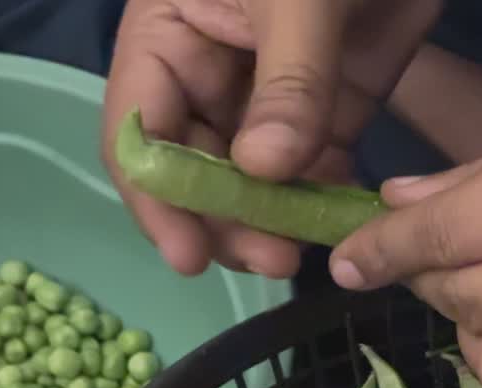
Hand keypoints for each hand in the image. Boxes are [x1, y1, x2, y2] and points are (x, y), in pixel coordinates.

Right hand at [102, 0, 442, 277]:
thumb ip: (286, 82)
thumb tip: (264, 173)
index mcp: (169, 33)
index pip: (143, 129)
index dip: (159, 198)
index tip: (189, 256)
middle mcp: (211, 70)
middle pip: (199, 168)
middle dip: (226, 220)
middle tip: (271, 259)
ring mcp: (272, 94)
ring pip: (255, 180)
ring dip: (273, 221)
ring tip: (301, 253)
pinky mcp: (331, 107)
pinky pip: (315, 169)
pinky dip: (321, 201)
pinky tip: (339, 226)